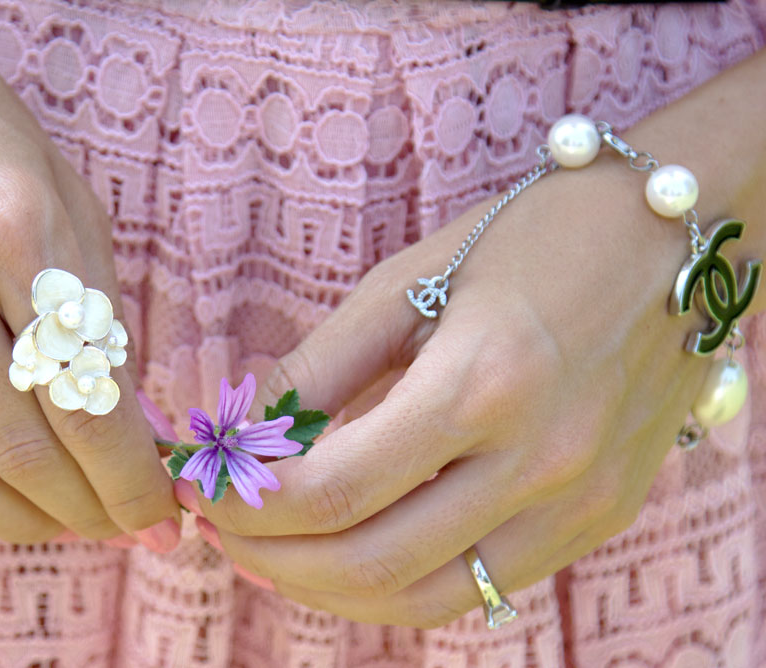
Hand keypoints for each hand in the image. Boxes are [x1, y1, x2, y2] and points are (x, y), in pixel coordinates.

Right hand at [0, 0, 178, 546]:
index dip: (136, 484)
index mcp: (18, 233)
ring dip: (21, 525)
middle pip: (23, 457)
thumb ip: (94, 312)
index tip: (164, 513)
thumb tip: (124, 426)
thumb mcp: (62, 198)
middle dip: (90, 515)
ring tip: (62, 524)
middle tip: (123, 526)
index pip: (91, 405)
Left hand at [176, 152, 742, 625]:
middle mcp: (540, 462)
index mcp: (484, 384)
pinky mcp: (599, 519)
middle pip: (373, 563)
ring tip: (274, 557)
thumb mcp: (411, 281)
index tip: (207, 488)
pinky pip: (484, 588)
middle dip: (274, 559)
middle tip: (223, 530)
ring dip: (332, 591)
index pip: (334, 489)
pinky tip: (355, 556)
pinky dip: (403, 587)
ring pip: (427, 599)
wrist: (672, 237)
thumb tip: (249, 431)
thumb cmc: (531, 236)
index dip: (250, 502)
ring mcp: (580, 504)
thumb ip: (324, 365)